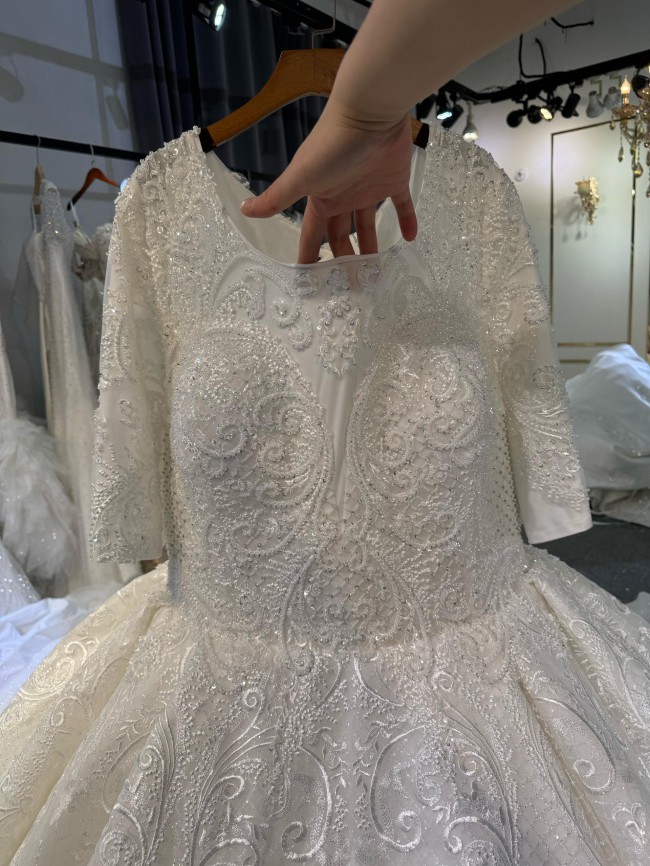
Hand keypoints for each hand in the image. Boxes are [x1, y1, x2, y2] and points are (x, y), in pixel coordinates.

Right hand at [240, 103, 416, 263]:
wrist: (370, 111)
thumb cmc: (332, 144)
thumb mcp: (301, 177)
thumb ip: (277, 198)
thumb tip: (244, 210)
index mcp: (321, 197)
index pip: (313, 232)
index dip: (310, 253)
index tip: (310, 276)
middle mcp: (343, 195)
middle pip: (341, 233)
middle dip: (343, 256)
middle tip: (349, 281)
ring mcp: (368, 187)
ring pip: (369, 224)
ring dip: (372, 245)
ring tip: (376, 270)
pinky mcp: (393, 179)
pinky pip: (401, 205)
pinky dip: (407, 220)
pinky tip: (410, 238)